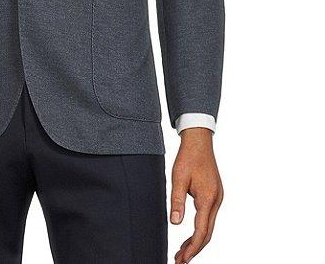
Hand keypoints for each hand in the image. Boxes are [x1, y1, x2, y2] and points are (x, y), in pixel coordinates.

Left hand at [170, 128, 222, 262]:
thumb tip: (176, 223)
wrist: (199, 141)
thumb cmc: (188, 157)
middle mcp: (216, 200)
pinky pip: (208, 217)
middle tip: (180, 260)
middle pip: (207, 233)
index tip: (183, 259)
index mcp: (208, 198)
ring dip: (197, 240)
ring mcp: (217, 198)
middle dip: (194, 248)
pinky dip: (200, 229)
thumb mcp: (178, 178)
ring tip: (182, 252)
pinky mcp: (214, 195)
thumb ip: (177, 201)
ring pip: (208, 226)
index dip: (192, 248)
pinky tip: (191, 234)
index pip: (201, 231)